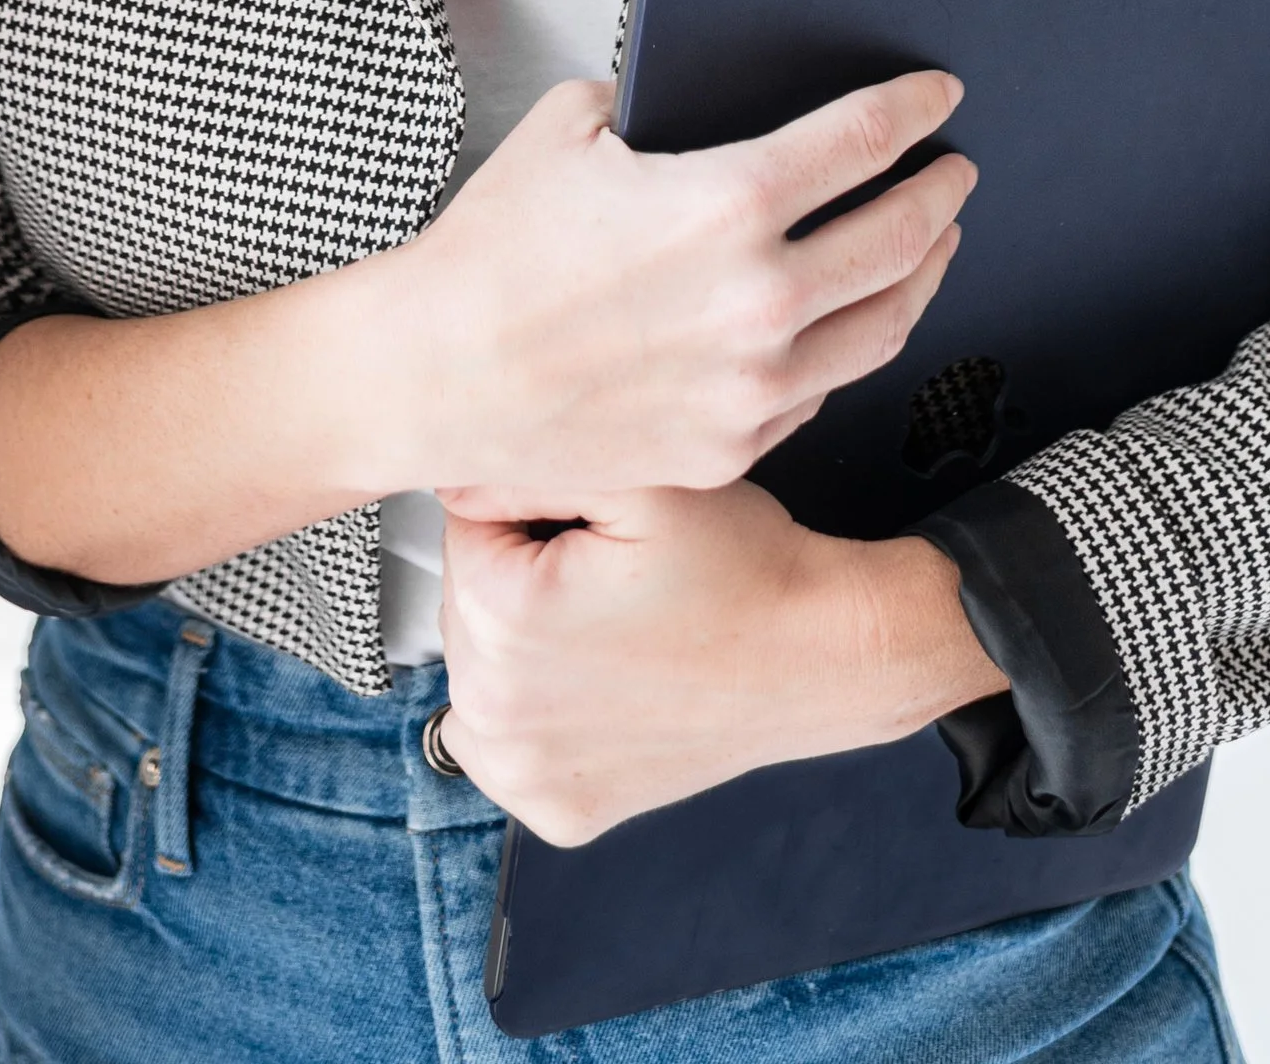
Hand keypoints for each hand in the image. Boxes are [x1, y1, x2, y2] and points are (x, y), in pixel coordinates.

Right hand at [380, 68, 972, 518]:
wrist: (434, 375)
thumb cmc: (492, 253)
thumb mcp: (574, 128)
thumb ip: (655, 104)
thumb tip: (695, 97)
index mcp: (727, 201)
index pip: (862, 141)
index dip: (912, 110)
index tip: (937, 96)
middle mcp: (759, 299)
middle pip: (899, 235)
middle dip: (940, 191)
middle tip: (953, 169)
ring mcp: (753, 386)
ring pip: (883, 325)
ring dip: (923, 273)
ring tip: (932, 243)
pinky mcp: (732, 447)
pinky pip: (821, 388)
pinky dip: (852, 344)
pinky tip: (853, 319)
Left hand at [435, 485, 1008, 844]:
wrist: (818, 652)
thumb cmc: (742, 564)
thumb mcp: (638, 473)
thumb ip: (528, 456)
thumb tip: (450, 471)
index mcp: (501, 616)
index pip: (466, 522)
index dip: (536, 508)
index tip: (598, 530)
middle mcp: (494, 716)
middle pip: (469, 597)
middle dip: (525, 573)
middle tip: (615, 576)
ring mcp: (525, 777)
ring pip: (482, 666)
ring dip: (525, 641)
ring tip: (615, 627)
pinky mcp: (558, 813)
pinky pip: (512, 740)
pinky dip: (545, 710)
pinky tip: (607, 683)